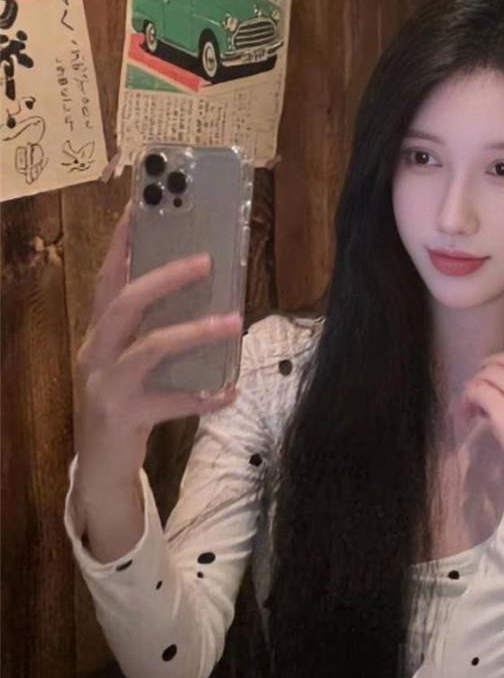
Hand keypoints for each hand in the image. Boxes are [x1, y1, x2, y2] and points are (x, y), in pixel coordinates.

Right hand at [74, 201, 242, 484]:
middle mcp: (96, 354)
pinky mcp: (125, 417)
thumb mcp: (128, 366)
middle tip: (206, 259)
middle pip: (124, 302)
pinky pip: (173, 402)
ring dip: (196, 332)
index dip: (121, 244)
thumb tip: (203, 300)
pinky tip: (231, 393)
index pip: (106, 279)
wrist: (100, 470)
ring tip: (234, 322)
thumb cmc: (122, 406)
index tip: (140, 207)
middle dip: (165, 278)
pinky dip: (205, 397)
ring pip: (151, 348)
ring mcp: (107, 386)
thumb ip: (150, 335)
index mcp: (97, 335)